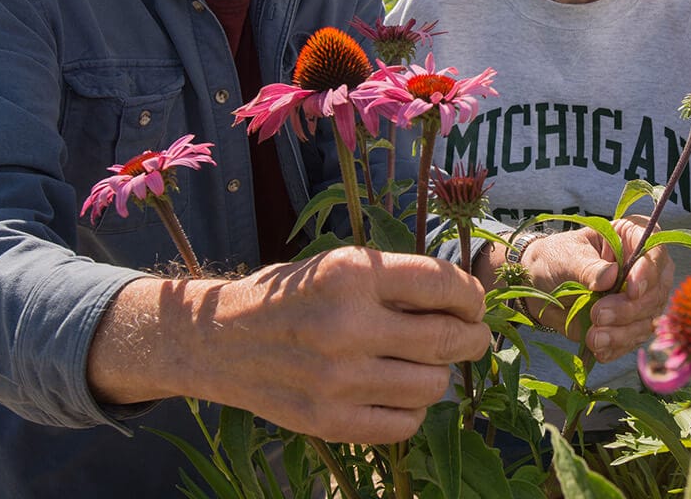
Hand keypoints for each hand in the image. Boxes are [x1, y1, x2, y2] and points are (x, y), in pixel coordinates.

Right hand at [90, 246, 490, 443]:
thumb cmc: (291, 298)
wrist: (217, 341)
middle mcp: (345, 325)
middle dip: (472, 338)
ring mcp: (336, 378)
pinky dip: (411, 410)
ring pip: (433, 385)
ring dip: (438, 375)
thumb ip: (397, 280)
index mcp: (350, 275)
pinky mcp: (327, 420)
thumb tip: (468, 299)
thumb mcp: (338, 266)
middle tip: (471, 337)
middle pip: (447, 339)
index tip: (474, 305)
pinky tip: (395, 393)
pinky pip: (404, 423)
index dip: (472, 297)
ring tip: (419, 363)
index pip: (443, 284)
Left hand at [521, 214, 674, 361]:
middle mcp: (643, 270)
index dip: (648, 273)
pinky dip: (616, 347)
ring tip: (594, 338)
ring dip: (623, 333)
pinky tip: (598, 349)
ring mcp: (638, 299)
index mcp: (632, 239)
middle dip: (630, 309)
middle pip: (655, 292)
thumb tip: (610, 275)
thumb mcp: (567, 257)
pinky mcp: (628, 324)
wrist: (540, 284)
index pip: (655, 253)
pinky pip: (632, 340)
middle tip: (598, 314)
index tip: (632, 291)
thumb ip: (589, 267)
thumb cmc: (556, 258)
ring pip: (647, 320)